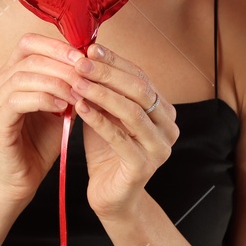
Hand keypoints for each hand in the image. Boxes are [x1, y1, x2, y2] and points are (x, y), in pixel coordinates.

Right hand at [0, 33, 80, 204]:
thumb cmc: (41, 143)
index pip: (29, 43)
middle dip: (62, 64)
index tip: (84, 56)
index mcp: (9, 75)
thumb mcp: (60, 106)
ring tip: (78, 93)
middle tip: (86, 75)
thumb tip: (90, 62)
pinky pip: (19, 100)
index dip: (57, 46)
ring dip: (56, 81)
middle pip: (28, 56)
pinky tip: (63, 107)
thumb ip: (68, 84)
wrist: (23, 180)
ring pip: (23, 75)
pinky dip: (44, 99)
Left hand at [68, 43, 179, 218]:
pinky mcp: (143, 167)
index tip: (90, 48)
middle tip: (81, 62)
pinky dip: (98, 120)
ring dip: (102, 94)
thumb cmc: (107, 152)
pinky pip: (120, 137)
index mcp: (164, 112)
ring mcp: (159, 149)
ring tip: (77, 82)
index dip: (116, 61)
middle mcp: (168, 128)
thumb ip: (103, 90)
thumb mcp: (106, 115)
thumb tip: (87, 54)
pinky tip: (79, 107)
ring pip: (131, 112)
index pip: (141, 77)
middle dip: (108, 74)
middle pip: (140, 91)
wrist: (110, 197)